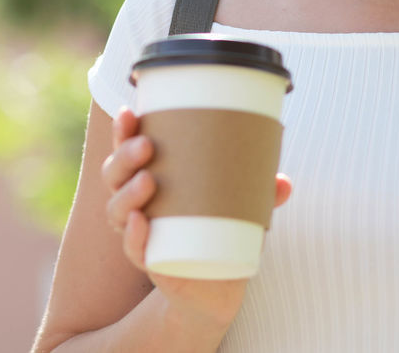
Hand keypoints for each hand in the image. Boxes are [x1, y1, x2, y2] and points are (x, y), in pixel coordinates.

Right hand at [102, 105, 291, 330]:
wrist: (217, 288)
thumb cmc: (221, 233)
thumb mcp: (241, 207)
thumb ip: (259, 194)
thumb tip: (283, 183)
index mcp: (149, 179)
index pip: (125, 151)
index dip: (121, 131)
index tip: (130, 110)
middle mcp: (136, 205)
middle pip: (114, 175)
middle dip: (124, 157)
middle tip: (147, 145)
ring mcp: (140, 234)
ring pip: (117, 211)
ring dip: (127, 193)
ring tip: (148, 180)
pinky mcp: (150, 263)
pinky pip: (134, 249)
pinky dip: (134, 236)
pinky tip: (139, 221)